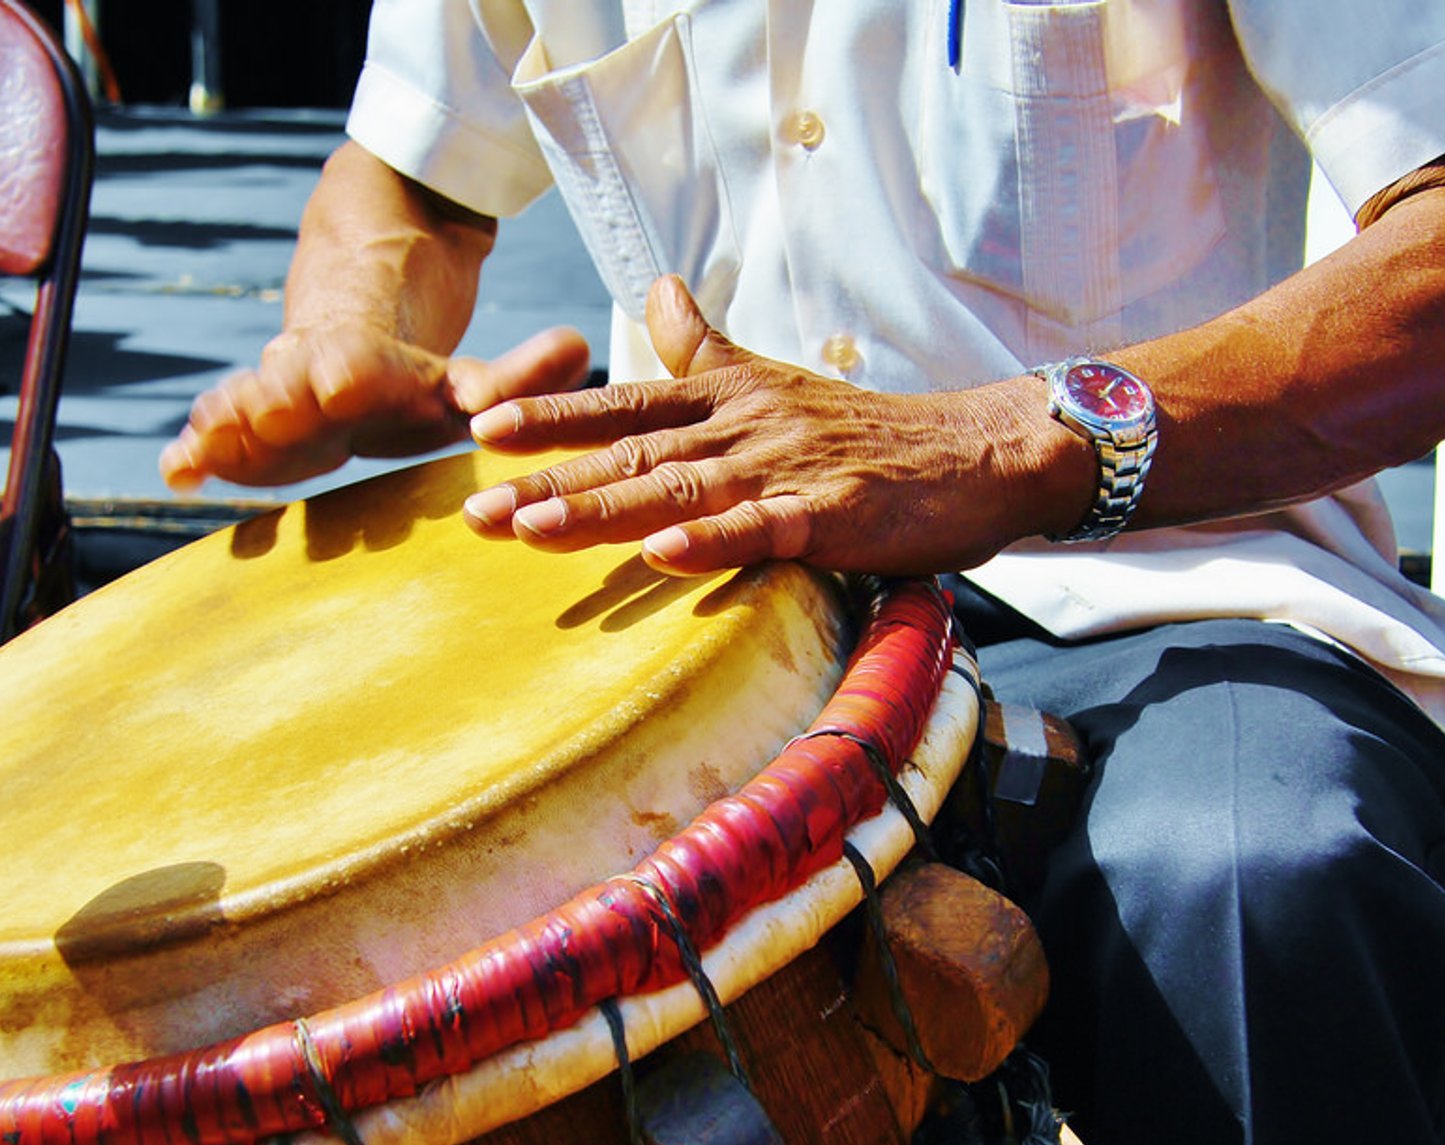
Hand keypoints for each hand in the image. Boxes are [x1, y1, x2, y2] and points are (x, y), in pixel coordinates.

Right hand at [160, 322, 591, 489]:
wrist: (341, 344)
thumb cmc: (413, 383)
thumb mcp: (465, 380)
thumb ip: (517, 377)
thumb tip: (581, 346)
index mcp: (374, 368)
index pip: (362, 365)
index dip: (352, 374)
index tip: (342, 381)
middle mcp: (316, 379)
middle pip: (290, 383)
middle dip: (275, 401)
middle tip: (259, 417)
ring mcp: (275, 401)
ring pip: (244, 405)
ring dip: (227, 426)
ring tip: (201, 448)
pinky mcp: (246, 430)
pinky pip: (215, 434)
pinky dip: (194, 450)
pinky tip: (175, 472)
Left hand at [460, 276, 1084, 574]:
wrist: (971, 454)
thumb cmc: (863, 433)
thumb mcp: (773, 379)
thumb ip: (704, 347)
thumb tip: (655, 291)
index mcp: (725, 400)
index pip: (623, 403)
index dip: (551, 412)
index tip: (478, 424)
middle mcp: (743, 428)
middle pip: (632, 451)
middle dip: (548, 477)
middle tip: (473, 506)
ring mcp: (784, 471)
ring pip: (679, 489)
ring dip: (604, 508)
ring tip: (533, 528)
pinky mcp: (829, 516)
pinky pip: (761, 530)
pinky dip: (710, 539)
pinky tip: (660, 552)